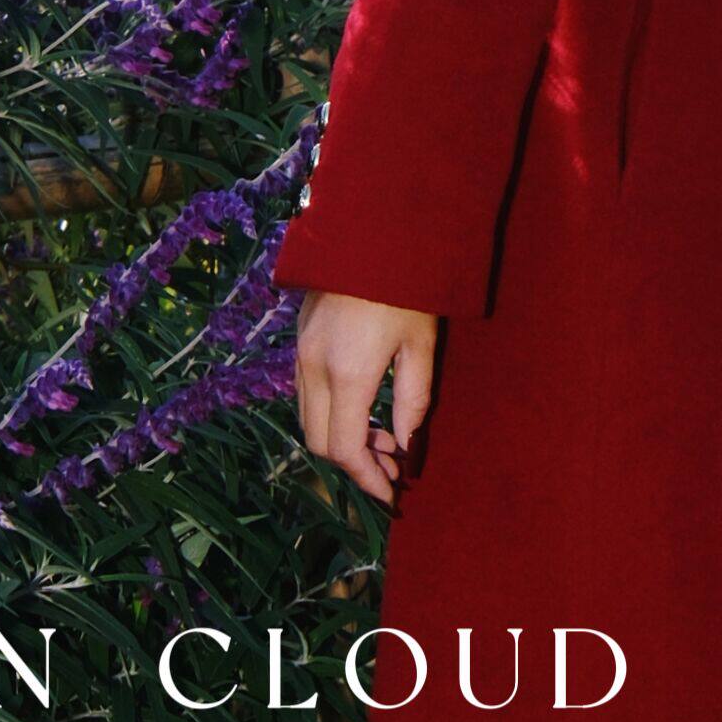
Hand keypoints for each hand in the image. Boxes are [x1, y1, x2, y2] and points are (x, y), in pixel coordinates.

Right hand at [294, 289, 440, 506]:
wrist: (370, 227)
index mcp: (347, 373)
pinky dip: (329, 414)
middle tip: (391, 468)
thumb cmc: (407, 284)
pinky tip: (360, 408)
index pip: (345, 449)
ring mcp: (300, 352)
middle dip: (353, 464)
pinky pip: (305, 393)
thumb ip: (413, 400)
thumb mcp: (421, 344)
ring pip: (308, 418)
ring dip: (340, 439)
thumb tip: (404, 445)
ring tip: (381, 440)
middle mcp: (314, 367)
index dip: (367, 479)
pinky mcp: (299, 338)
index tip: (391, 493)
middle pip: (319, 441)